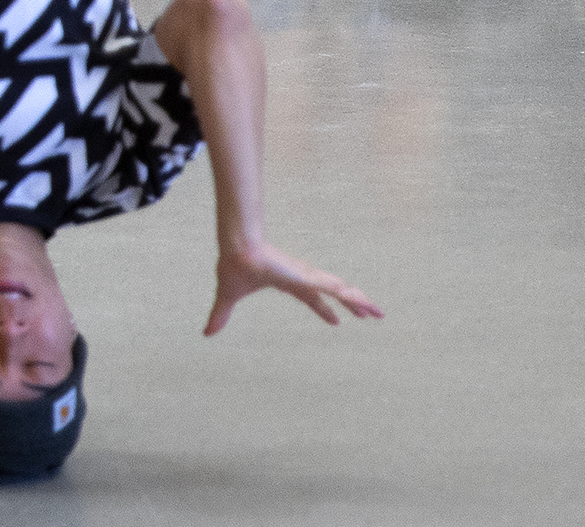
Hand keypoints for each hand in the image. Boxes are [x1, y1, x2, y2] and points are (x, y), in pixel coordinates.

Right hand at [204, 238, 383, 335]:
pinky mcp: (307, 275)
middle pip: (333, 294)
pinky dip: (348, 293)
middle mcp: (302, 279)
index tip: (337, 321)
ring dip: (358, 300)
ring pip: (339, 290)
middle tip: (371, 315)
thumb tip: (206, 333)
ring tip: (378, 311)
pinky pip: (332, 286)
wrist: (235, 251)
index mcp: (288, 283)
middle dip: (352, 304)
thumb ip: (221, 315)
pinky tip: (362, 300)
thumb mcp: (228, 297)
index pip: (311, 298)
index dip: (324, 310)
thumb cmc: (234, 266)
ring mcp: (307, 276)